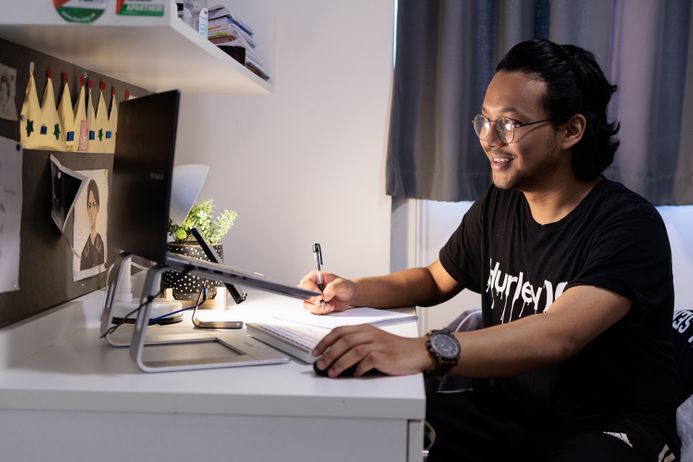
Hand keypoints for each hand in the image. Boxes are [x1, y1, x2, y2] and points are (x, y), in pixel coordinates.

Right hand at [298, 271, 355, 314]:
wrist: (349, 296)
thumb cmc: (344, 286)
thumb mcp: (341, 284)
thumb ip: (332, 288)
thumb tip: (324, 295)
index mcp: (315, 277)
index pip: (306, 283)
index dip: (311, 290)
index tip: (320, 295)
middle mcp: (312, 287)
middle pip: (304, 294)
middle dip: (313, 300)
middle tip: (323, 302)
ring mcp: (313, 297)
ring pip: (307, 304)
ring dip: (318, 307)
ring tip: (330, 306)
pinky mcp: (316, 306)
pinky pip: (314, 310)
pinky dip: (321, 311)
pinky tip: (330, 308)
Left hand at [312, 323, 434, 376]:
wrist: (416, 352)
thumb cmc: (394, 349)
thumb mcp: (374, 341)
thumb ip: (357, 344)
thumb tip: (334, 356)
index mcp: (365, 329)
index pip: (340, 331)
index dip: (325, 341)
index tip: (316, 352)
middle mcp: (370, 334)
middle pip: (344, 340)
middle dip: (329, 353)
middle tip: (320, 365)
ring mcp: (378, 344)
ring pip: (353, 350)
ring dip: (339, 362)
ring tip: (332, 372)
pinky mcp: (385, 355)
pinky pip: (368, 361)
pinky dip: (359, 369)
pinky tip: (355, 375)